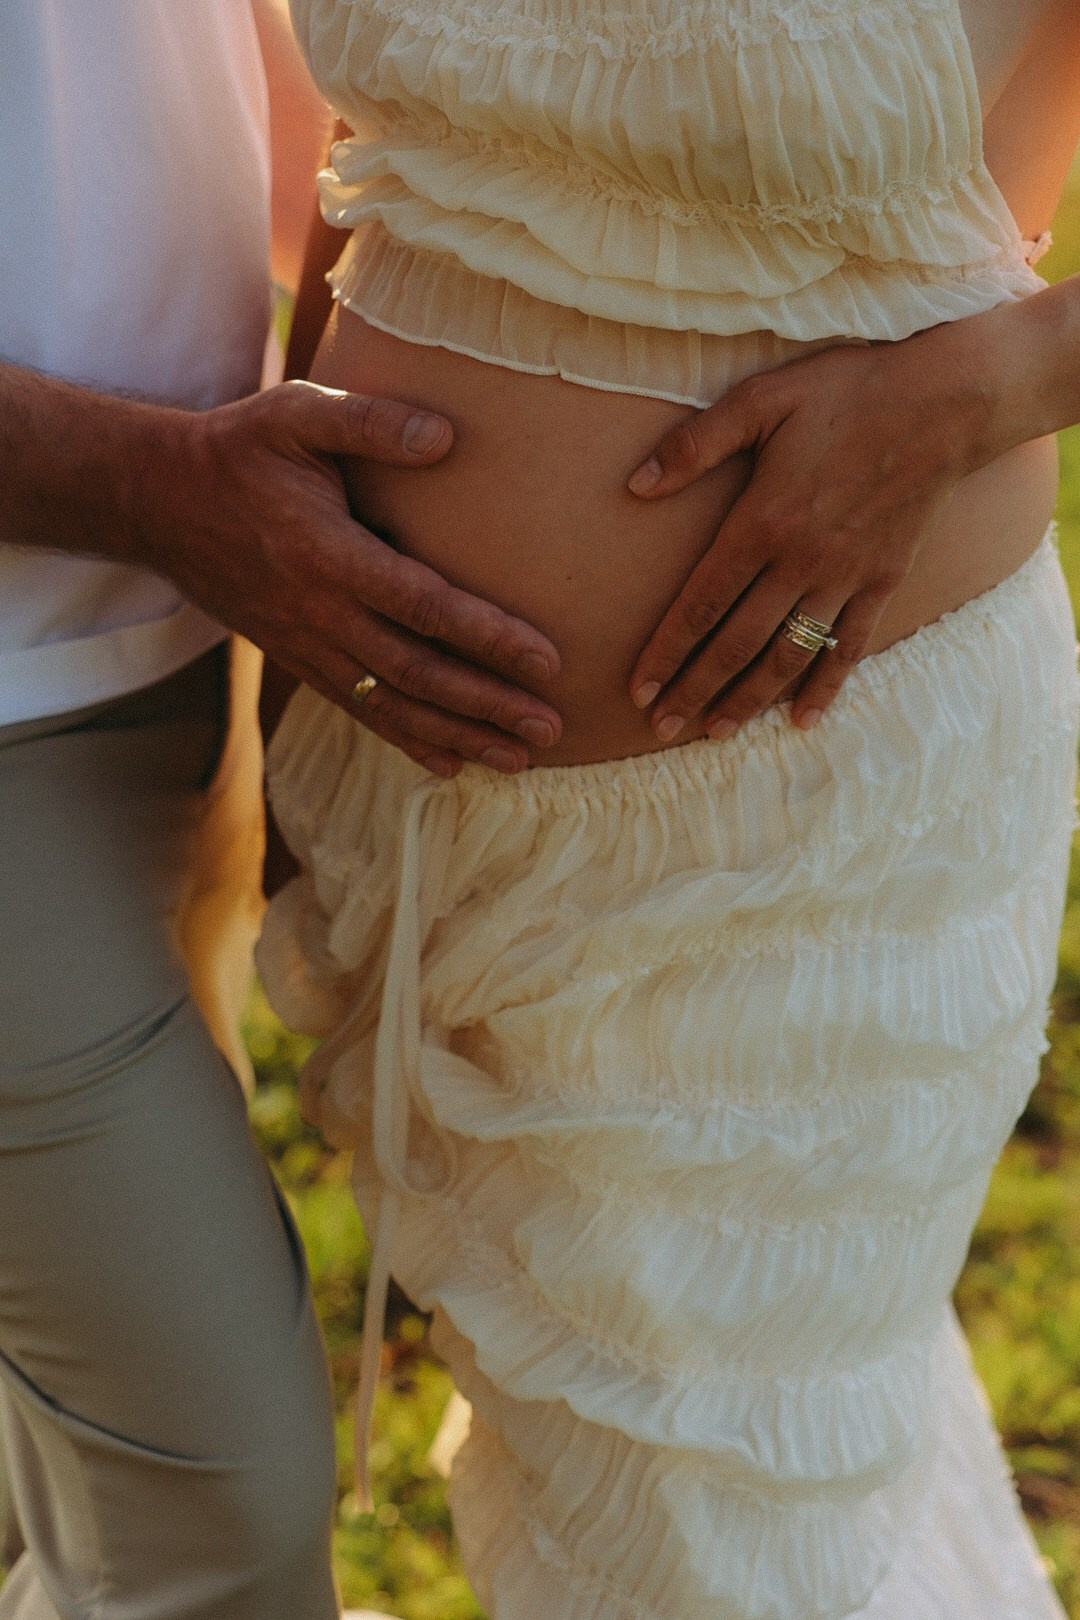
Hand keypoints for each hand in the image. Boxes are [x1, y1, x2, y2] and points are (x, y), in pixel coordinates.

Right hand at [141, 380, 561, 775]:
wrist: (158, 503)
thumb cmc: (238, 450)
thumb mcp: (294, 414)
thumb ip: (370, 422)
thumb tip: (447, 437)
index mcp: (329, 554)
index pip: (423, 606)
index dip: (487, 636)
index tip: (546, 660)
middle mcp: (319, 612)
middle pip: (417, 671)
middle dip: (487, 704)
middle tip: (550, 727)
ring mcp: (306, 643)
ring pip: (391, 703)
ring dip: (457, 735)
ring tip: (518, 760)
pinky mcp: (297, 658)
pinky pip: (358, 708)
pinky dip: (406, 739)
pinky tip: (451, 763)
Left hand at [626, 315, 1009, 738]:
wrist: (945, 401)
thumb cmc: (847, 391)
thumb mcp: (761, 399)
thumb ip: (695, 444)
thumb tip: (635, 484)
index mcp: (761, 523)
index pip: (701, 604)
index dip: (667, 650)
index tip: (638, 688)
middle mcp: (799, 563)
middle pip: (736, 643)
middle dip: (695, 689)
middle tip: (660, 726)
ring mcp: (844, 578)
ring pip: (787, 655)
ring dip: (748, 699)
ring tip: (714, 732)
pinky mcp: (883, 581)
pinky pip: (849, 646)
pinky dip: (825, 686)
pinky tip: (802, 720)